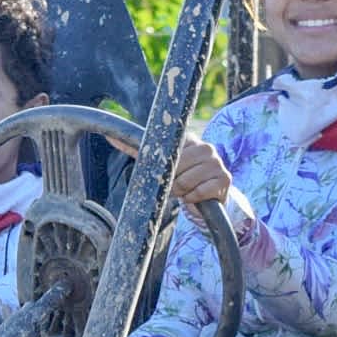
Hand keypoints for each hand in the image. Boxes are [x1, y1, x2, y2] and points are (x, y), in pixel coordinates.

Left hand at [109, 128, 232, 209]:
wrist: (206, 198)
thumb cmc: (180, 177)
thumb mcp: (160, 164)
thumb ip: (137, 150)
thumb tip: (111, 138)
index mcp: (190, 140)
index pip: (169, 150)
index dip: (164, 167)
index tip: (166, 171)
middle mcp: (206, 147)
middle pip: (176, 168)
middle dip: (172, 182)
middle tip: (177, 185)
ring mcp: (217, 163)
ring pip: (186, 181)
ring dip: (182, 192)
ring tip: (187, 190)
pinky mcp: (224, 179)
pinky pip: (199, 192)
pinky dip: (193, 198)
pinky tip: (197, 196)